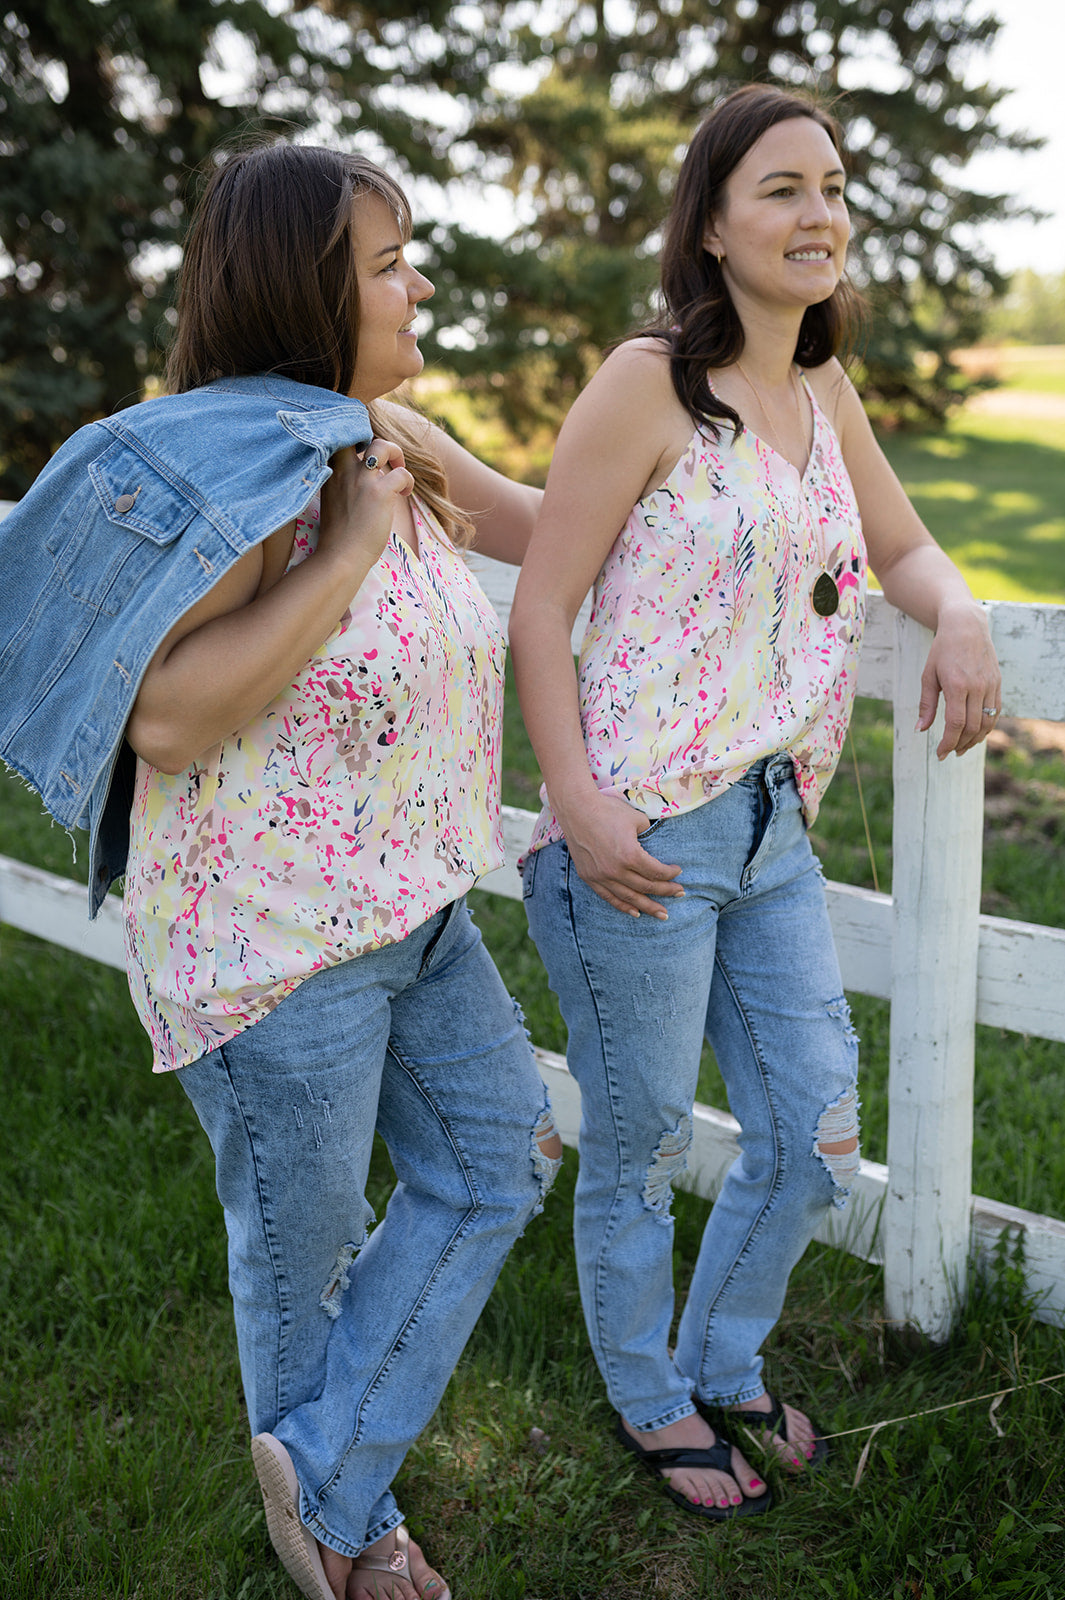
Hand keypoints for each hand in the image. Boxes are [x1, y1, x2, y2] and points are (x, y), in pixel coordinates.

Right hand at [317, 438, 413, 571]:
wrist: (341, 556)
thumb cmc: (338, 534)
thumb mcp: (333, 499)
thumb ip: (343, 481)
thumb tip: (365, 471)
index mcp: (330, 470)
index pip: (339, 436)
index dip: (353, 435)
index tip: (364, 450)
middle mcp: (343, 468)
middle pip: (358, 431)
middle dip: (375, 438)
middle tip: (385, 459)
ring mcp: (362, 478)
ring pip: (383, 445)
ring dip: (396, 454)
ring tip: (398, 472)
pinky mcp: (380, 492)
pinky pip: (402, 473)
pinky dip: (408, 482)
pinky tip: (403, 495)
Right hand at [556, 790, 684, 918]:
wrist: (576, 810)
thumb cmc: (608, 810)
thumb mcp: (637, 819)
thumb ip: (649, 835)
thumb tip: (654, 845)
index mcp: (630, 855)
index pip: (656, 872)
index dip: (670, 874)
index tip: (678, 871)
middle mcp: (616, 870)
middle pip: (647, 887)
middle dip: (666, 892)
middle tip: (680, 894)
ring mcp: (601, 876)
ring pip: (630, 898)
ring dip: (648, 907)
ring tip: (662, 914)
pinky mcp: (589, 877)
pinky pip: (609, 897)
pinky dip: (623, 906)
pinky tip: (636, 913)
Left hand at [916, 599, 1000, 758]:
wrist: (966, 626)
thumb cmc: (943, 650)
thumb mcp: (928, 675)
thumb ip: (926, 704)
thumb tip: (920, 730)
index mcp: (957, 685)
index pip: (955, 723)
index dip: (948, 742)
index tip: (940, 754)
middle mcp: (977, 687)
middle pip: (972, 726)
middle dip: (959, 744)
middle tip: (949, 753)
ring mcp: (990, 685)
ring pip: (987, 722)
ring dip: (974, 740)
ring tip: (961, 748)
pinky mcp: (998, 684)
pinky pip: (995, 712)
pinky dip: (987, 727)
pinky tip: (975, 734)